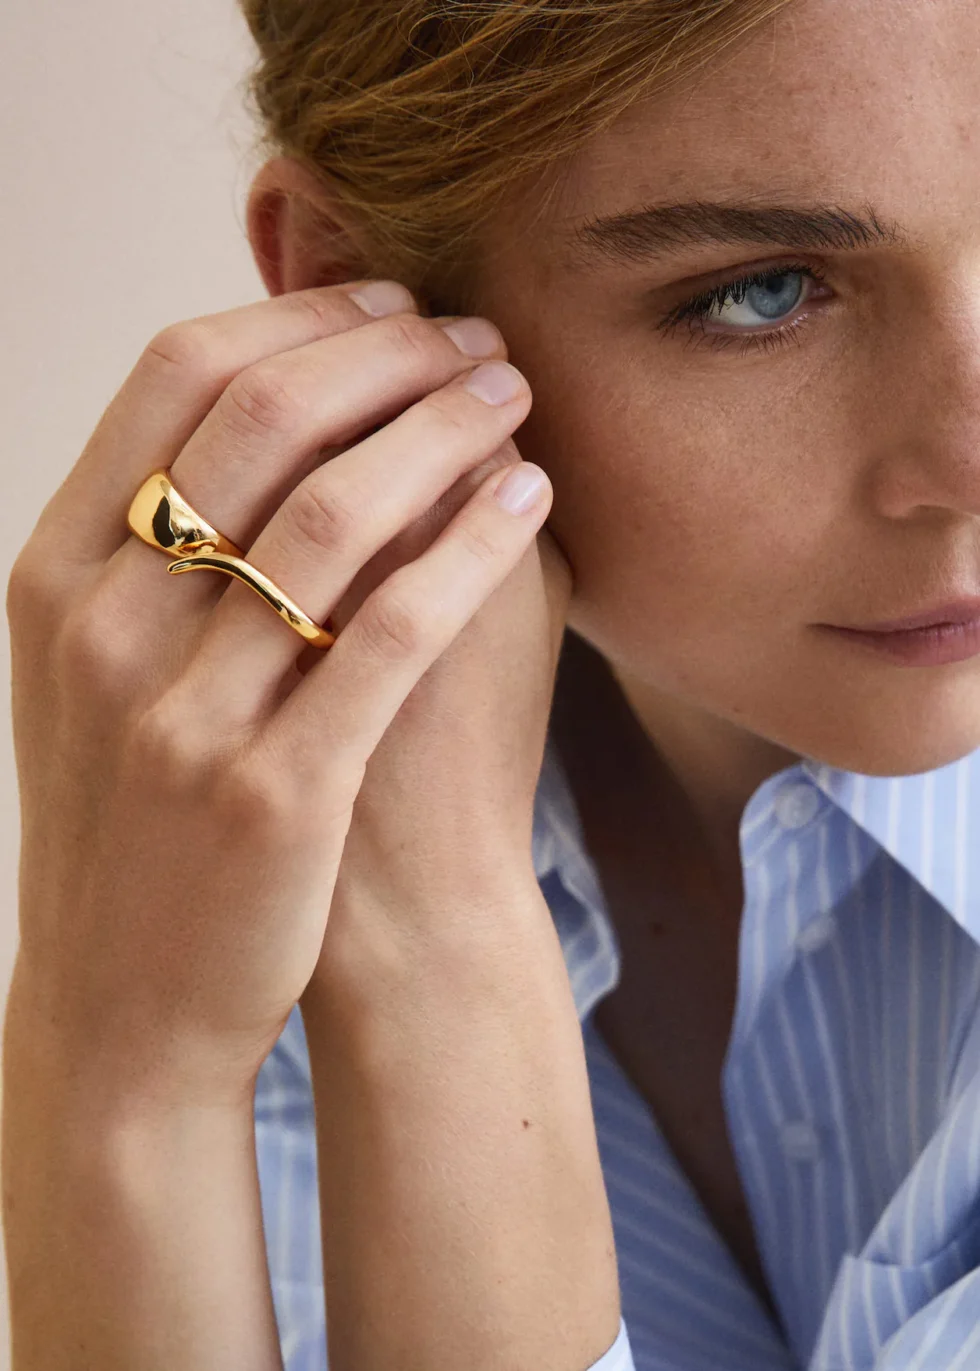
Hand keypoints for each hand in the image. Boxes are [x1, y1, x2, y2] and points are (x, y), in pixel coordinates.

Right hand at [5, 282, 554, 1106]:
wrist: (126, 1001)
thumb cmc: (134, 819)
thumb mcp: (96, 675)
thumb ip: (150, 549)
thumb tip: (265, 413)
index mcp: (56, 574)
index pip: (173, 374)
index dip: (296, 315)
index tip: (387, 303)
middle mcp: (107, 626)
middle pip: (262, 416)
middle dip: (387, 349)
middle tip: (472, 332)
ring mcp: (185, 710)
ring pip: (338, 509)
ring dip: (445, 425)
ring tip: (512, 391)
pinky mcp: (278, 789)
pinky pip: (395, 626)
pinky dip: (473, 542)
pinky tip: (530, 495)